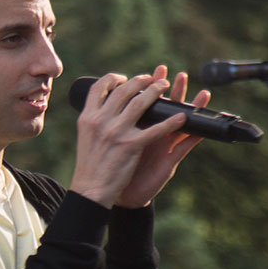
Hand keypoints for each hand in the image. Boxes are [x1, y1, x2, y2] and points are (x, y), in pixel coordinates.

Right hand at [68, 66, 208, 208]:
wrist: (91, 190)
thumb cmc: (90, 166)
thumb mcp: (86, 137)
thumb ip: (96, 120)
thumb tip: (105, 105)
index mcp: (88, 117)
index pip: (99, 87)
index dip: (113, 78)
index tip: (124, 79)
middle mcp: (101, 121)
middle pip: (124, 91)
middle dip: (141, 81)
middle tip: (153, 78)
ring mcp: (116, 132)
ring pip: (140, 104)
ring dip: (157, 91)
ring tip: (167, 84)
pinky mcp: (131, 145)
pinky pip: (156, 130)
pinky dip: (171, 122)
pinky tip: (182, 117)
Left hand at [116, 68, 209, 208]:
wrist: (116, 195)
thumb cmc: (112, 169)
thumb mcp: (110, 143)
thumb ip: (113, 124)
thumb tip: (105, 103)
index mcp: (138, 127)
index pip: (147, 102)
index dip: (152, 86)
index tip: (155, 70)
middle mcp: (152, 133)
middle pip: (166, 107)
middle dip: (173, 89)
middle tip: (178, 74)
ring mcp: (163, 146)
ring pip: (181, 122)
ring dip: (192, 107)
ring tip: (203, 93)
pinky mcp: (170, 160)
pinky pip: (186, 145)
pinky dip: (197, 135)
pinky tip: (204, 125)